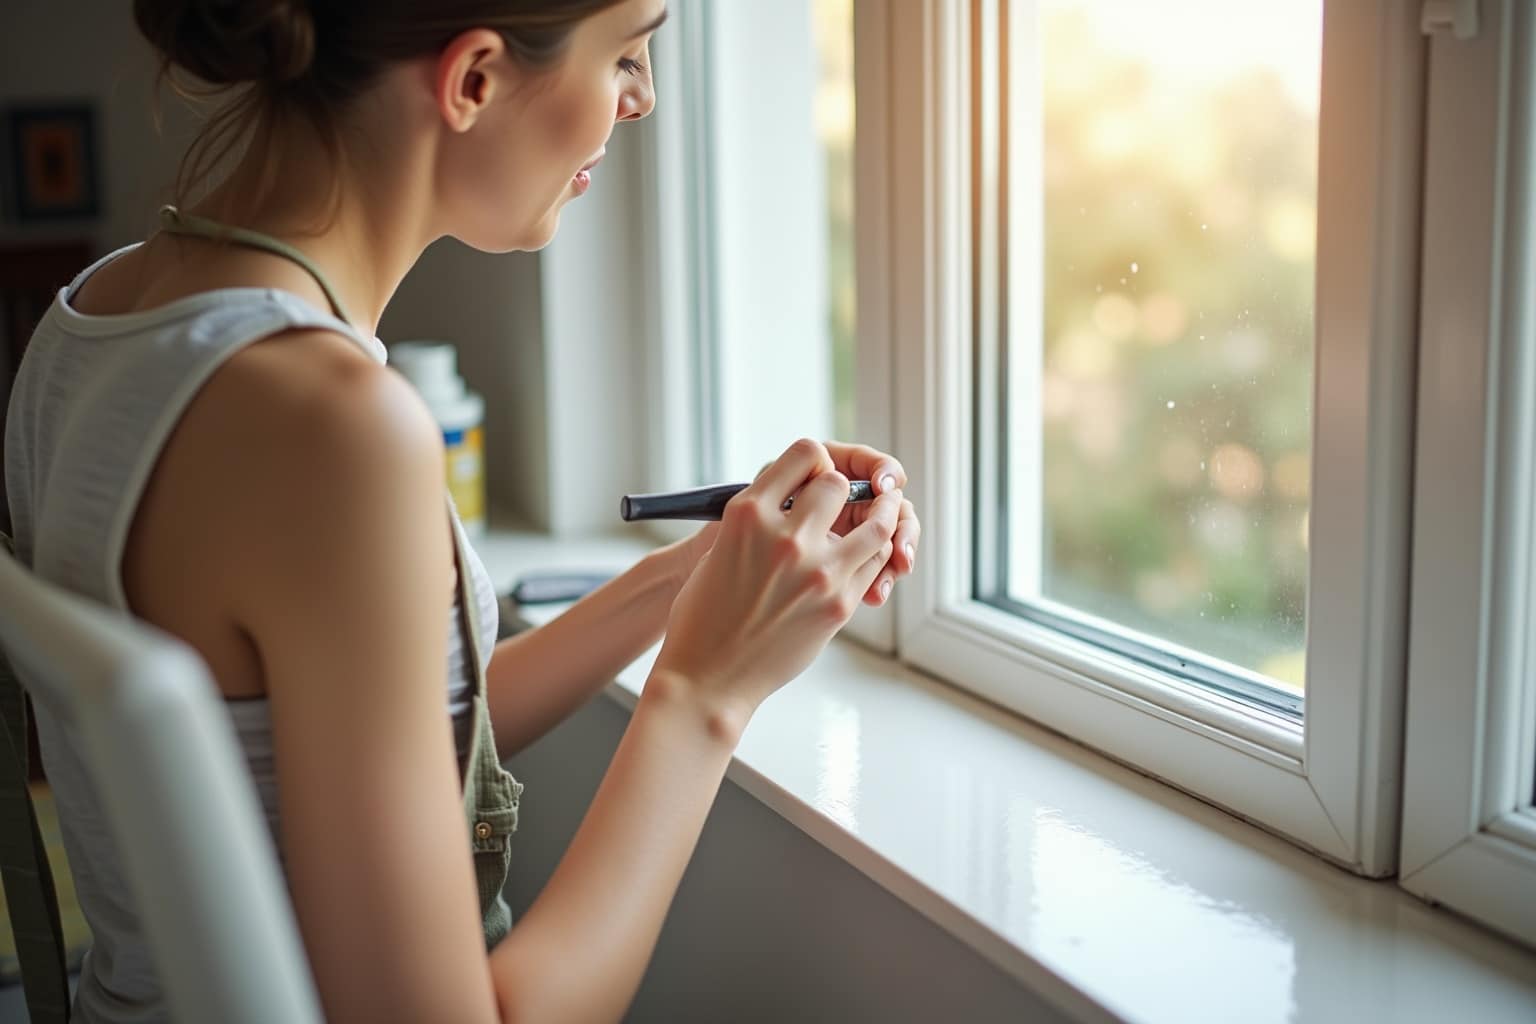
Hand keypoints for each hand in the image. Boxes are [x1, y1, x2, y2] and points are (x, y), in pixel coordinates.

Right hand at [651, 439, 901, 724]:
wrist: (708, 677)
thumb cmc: (705, 616)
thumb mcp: (718, 549)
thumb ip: (756, 521)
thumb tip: (791, 502)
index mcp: (747, 514)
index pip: (804, 453)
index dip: (815, 463)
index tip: (814, 478)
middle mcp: (784, 536)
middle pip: (840, 484)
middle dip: (842, 491)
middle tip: (840, 505)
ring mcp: (817, 571)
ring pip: (876, 525)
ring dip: (879, 517)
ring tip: (878, 517)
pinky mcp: (839, 603)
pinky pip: (875, 564)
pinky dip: (875, 554)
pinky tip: (868, 557)